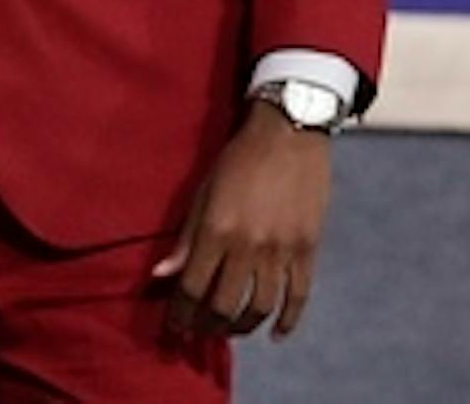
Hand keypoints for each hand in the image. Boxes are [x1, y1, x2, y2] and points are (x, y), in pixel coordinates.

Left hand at [152, 99, 332, 341]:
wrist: (289, 135)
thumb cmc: (238, 159)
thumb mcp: (203, 191)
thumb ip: (186, 237)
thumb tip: (161, 275)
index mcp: (216, 229)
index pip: (193, 288)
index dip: (181, 313)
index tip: (175, 327)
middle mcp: (248, 246)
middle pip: (224, 305)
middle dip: (207, 325)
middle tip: (199, 331)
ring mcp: (281, 250)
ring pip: (260, 307)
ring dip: (242, 326)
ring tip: (229, 329)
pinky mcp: (308, 249)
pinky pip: (298, 296)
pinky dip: (287, 321)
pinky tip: (275, 334)